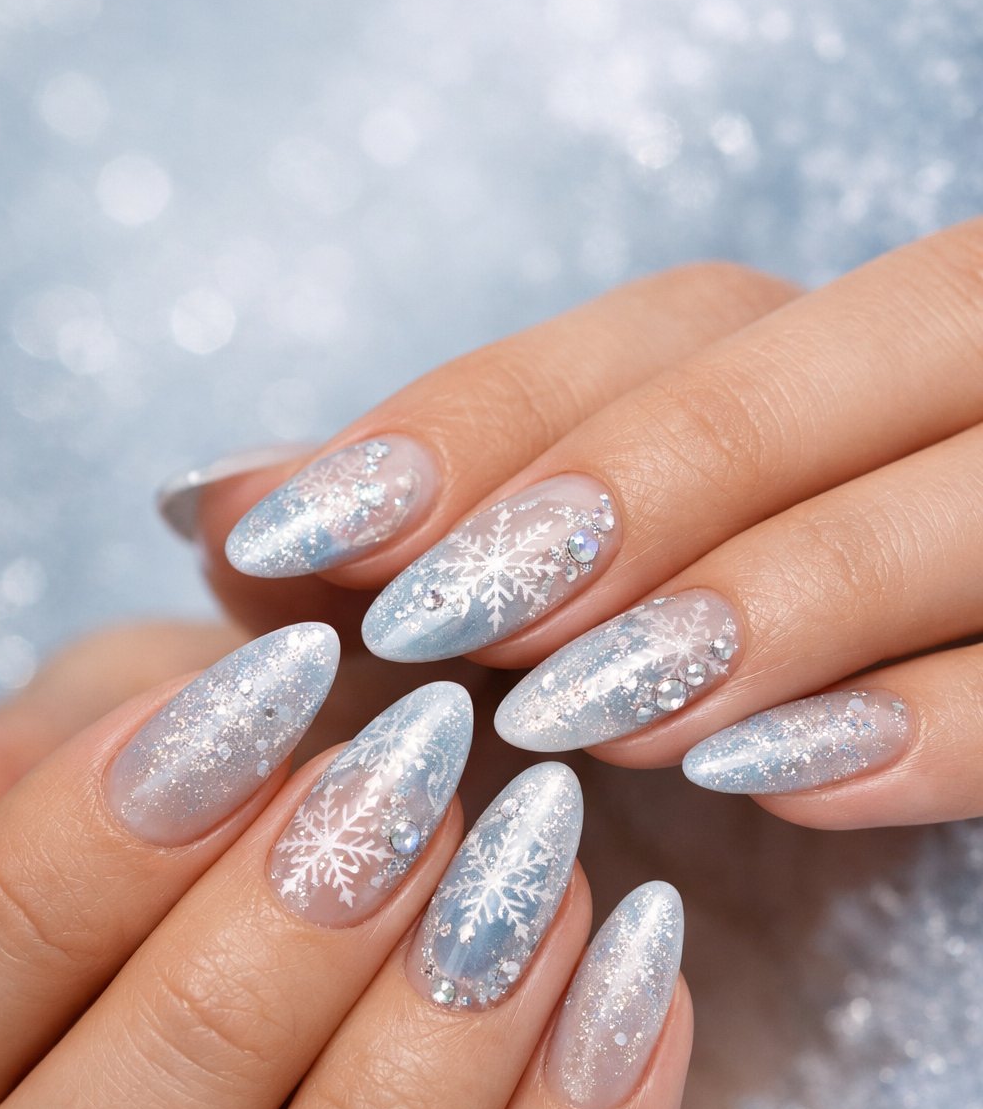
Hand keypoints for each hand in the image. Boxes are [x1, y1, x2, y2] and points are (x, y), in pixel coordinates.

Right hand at [0, 622, 689, 1108]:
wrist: (251, 1079)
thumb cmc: (145, 935)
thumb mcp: (65, 822)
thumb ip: (53, 780)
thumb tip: (161, 736)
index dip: (90, 848)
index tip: (276, 681)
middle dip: (250, 981)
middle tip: (414, 772)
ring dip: (415, 1087)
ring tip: (537, 862)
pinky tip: (639, 979)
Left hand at [175, 223, 982, 828]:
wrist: (930, 731)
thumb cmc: (728, 660)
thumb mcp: (575, 584)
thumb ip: (426, 528)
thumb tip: (202, 499)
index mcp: (840, 351)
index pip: (683, 325)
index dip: (489, 414)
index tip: (295, 523)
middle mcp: (959, 389)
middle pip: (833, 361)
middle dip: (633, 482)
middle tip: (437, 618)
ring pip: (970, 503)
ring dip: (770, 596)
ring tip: (578, 714)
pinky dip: (933, 729)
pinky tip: (774, 784)